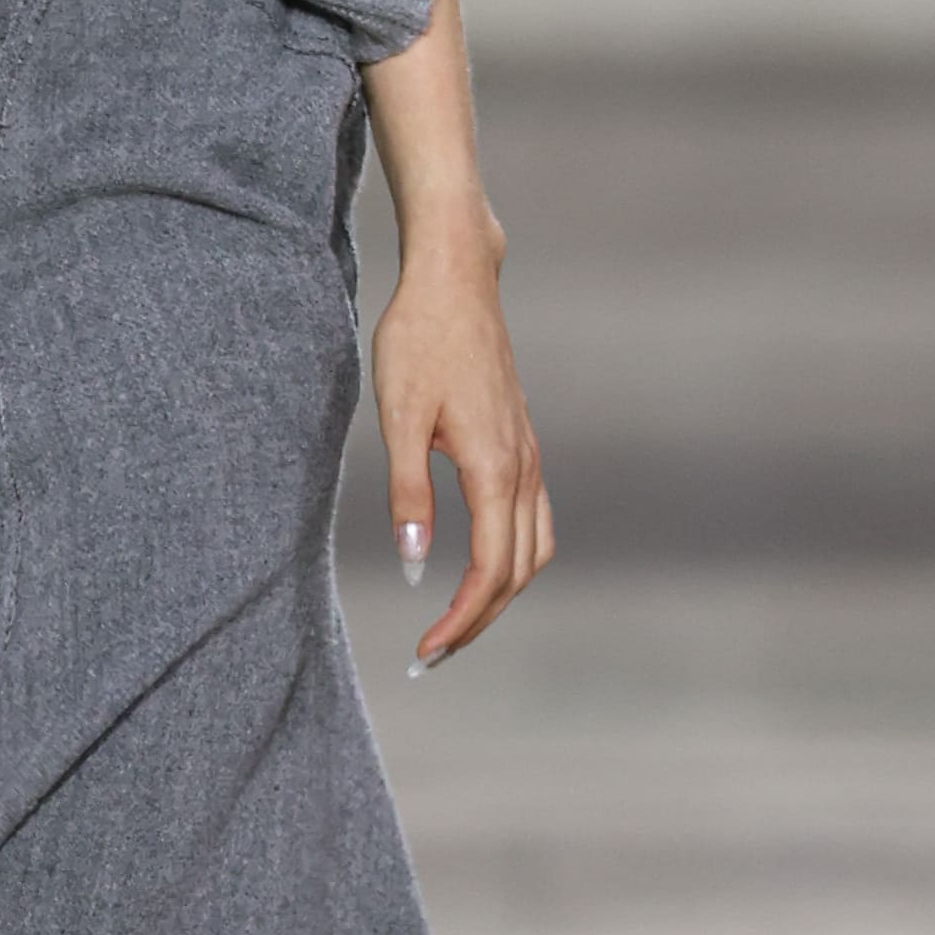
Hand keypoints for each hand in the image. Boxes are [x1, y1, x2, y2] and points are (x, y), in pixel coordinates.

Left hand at [374, 239, 554, 670]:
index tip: (427, 650)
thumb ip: (409, 493)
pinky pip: (534, 520)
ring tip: (457, 622)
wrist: (456, 280)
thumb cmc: (419, 339)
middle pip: (517, 572)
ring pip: (535, 550)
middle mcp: (522, 468)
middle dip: (479, 620)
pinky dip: (514, 559)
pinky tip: (481, 568)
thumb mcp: (399, 417)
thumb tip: (417, 566)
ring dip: (501, 594)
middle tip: (433, 653)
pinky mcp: (522, 444)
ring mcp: (529, 456)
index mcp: (493, 467)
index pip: (490, 570)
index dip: (462, 619)